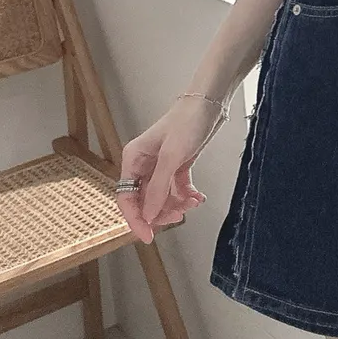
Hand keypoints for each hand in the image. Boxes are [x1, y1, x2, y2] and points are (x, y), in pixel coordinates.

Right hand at [115, 100, 220, 243]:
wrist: (210, 102)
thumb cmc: (187, 122)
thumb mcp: (172, 157)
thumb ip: (158, 188)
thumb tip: (148, 216)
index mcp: (133, 159)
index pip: (126, 198)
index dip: (135, 219)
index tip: (148, 236)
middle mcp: (143, 164)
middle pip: (146, 200)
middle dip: (162, 211)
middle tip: (179, 215)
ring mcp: (161, 165)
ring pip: (163, 196)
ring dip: (177, 204)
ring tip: (193, 202)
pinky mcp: (178, 164)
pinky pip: (177, 188)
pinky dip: (186, 195)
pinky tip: (198, 197)